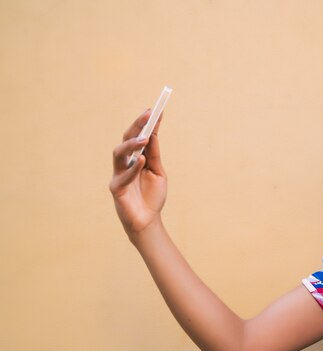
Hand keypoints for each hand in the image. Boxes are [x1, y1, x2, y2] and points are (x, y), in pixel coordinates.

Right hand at [109, 110, 166, 236]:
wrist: (148, 221)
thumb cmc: (151, 196)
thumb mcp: (158, 172)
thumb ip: (154, 155)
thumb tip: (154, 134)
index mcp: (134, 158)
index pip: (139, 136)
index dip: (146, 123)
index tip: (156, 109)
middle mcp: (124, 163)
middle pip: (126, 140)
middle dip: (137, 126)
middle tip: (148, 114)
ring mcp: (118, 175)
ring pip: (119, 154)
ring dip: (131, 144)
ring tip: (145, 137)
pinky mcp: (116, 189)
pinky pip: (122, 176)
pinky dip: (132, 168)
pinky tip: (141, 160)